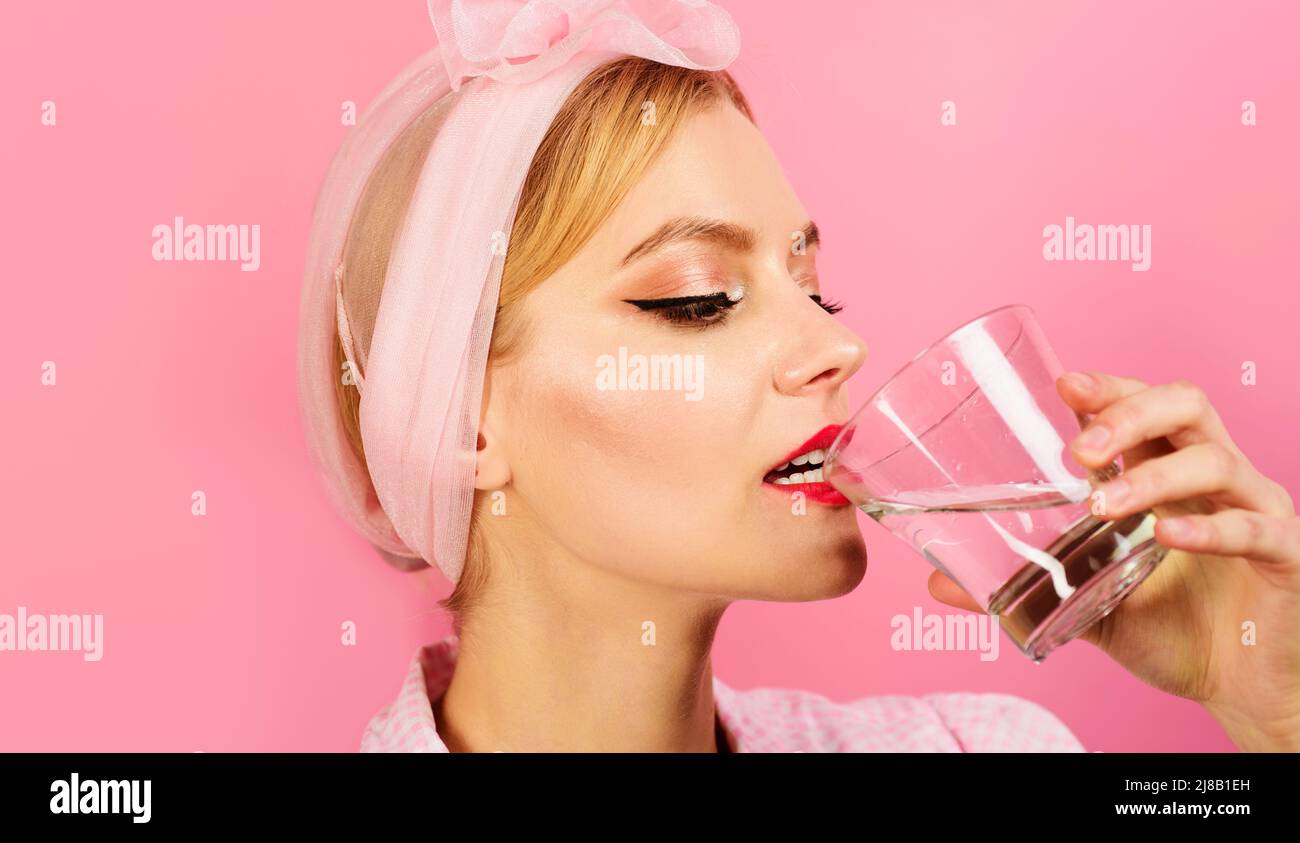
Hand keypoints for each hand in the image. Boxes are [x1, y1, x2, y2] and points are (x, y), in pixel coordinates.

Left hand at [928, 371, 1299, 750]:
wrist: (1239, 686)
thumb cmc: (1169, 626)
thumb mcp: (1088, 601)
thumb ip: (1025, 585)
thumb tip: (936, 581)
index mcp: (1167, 472)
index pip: (1144, 404)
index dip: (1109, 388)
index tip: (1064, 386)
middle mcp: (1212, 478)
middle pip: (1184, 406)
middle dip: (1127, 414)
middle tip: (1076, 448)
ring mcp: (1254, 509)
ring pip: (1215, 460)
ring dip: (1152, 477)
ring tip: (1102, 503)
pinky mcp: (1285, 553)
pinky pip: (1255, 526)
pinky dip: (1209, 529)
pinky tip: (1167, 536)